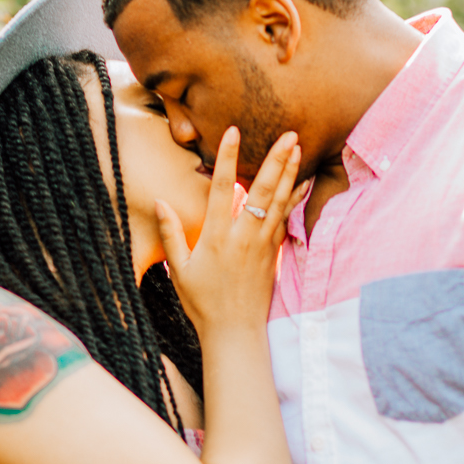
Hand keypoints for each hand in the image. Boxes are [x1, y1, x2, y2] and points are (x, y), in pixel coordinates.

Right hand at [156, 126, 301, 339]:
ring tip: (298, 147)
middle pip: (262, 190)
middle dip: (276, 159)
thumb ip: (171, 234)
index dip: (228, 158)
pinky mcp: (273, 253)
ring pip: (279, 202)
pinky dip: (295, 198)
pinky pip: (285, 218)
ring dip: (289, 173)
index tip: (233, 131)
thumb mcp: (178, 269)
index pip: (223, 188)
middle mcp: (243, 236)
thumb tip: (160, 201)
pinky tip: (303, 181)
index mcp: (216, 236)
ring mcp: (262, 244)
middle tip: (289, 133)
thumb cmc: (202, 302)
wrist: (234, 332)